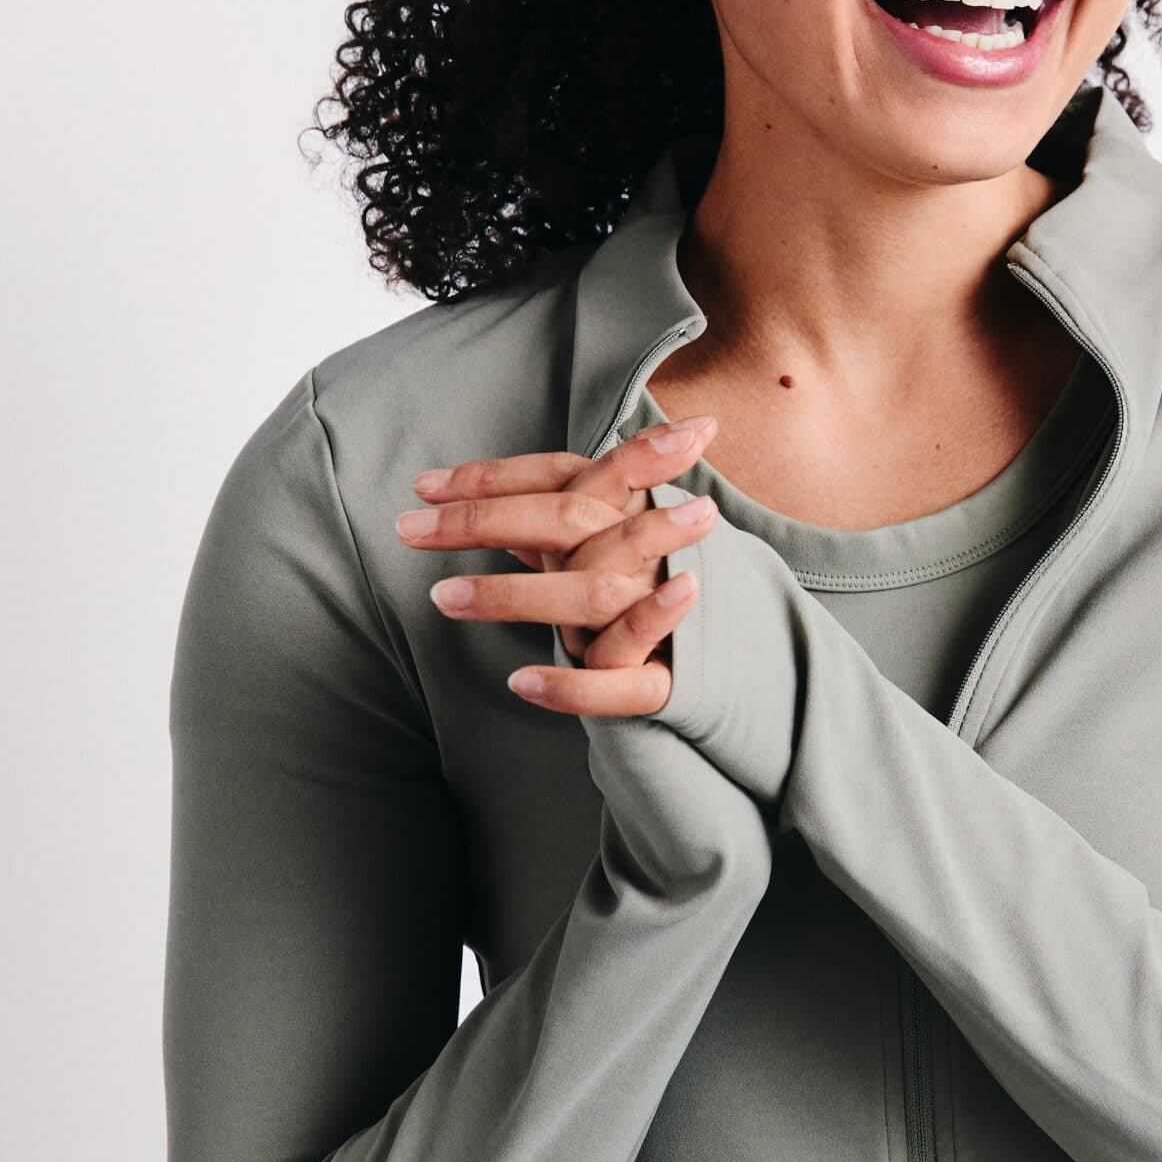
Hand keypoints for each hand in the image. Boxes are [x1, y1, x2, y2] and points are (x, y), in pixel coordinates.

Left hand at [396, 415, 722, 715]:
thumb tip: (476, 493)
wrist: (754, 658)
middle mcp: (649, 552)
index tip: (422, 485)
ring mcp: (661, 611)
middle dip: (483, 521)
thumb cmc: (659, 589)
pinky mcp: (667, 680)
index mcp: (636, 509)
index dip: (493, 477)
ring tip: (443, 599)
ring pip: (591, 595)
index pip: (561, 475)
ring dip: (514, 595)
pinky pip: (622, 685)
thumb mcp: (612, 542)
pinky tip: (520, 683)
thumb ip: (560, 515)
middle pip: (566, 518)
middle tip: (407, 528)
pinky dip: (571, 686)